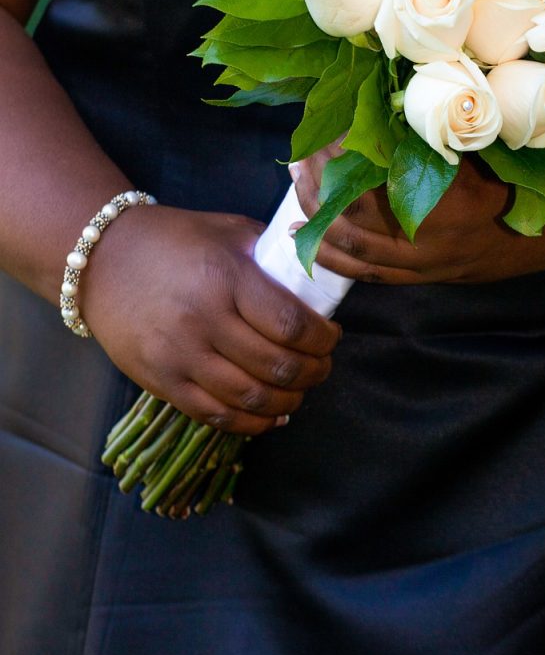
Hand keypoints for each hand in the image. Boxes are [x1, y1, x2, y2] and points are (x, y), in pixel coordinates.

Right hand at [81, 205, 340, 434]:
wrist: (102, 259)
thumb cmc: (176, 240)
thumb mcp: (230, 232)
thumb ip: (274, 256)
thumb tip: (319, 284)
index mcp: (227, 278)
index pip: (292, 325)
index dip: (323, 339)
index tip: (331, 336)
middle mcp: (203, 320)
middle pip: (278, 366)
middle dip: (314, 372)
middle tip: (321, 364)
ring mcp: (180, 356)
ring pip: (252, 398)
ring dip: (289, 400)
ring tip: (299, 389)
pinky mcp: (162, 382)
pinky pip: (217, 416)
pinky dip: (253, 423)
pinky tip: (271, 414)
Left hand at [293, 146, 544, 283]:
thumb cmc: (524, 184)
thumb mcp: (488, 151)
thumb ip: (440, 136)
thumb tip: (385, 102)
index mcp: (450, 202)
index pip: (376, 181)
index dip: (342, 157)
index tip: (326, 130)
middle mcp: (434, 240)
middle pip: (356, 216)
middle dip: (322, 186)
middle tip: (301, 157)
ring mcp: (427, 264)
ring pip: (356, 248)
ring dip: (318, 218)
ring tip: (298, 187)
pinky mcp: (423, 278)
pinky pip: (368, 273)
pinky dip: (332, 257)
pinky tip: (304, 239)